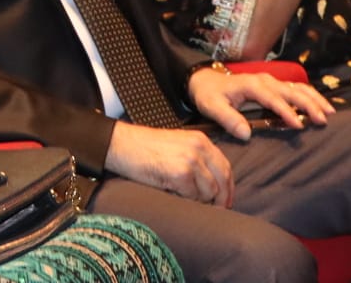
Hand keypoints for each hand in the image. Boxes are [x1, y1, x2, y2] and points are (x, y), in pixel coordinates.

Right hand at [104, 121, 233, 205]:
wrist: (122, 145)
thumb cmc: (146, 149)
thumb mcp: (178, 146)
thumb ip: (198, 158)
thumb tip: (214, 185)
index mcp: (201, 140)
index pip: (225, 167)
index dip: (227, 187)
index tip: (225, 201)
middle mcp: (199, 147)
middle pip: (222, 180)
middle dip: (220, 199)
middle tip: (214, 210)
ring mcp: (191, 160)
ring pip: (210, 191)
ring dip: (199, 199)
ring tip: (184, 196)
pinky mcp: (180, 173)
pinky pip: (193, 196)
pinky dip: (185, 199)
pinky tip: (173, 193)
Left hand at [187, 65, 333, 139]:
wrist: (206, 80)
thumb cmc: (209, 95)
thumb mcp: (212, 106)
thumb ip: (228, 119)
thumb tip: (246, 133)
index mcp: (251, 85)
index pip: (273, 99)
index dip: (286, 111)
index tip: (299, 125)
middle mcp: (265, 80)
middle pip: (291, 91)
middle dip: (308, 104)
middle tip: (323, 120)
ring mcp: (271, 81)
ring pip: (298, 88)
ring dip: (314, 99)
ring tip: (329, 113)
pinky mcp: (274, 85)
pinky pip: (296, 89)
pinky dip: (310, 96)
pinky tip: (321, 106)